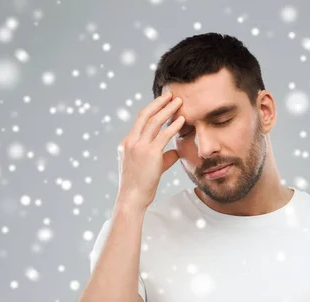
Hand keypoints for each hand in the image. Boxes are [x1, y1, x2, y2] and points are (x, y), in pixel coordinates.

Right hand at [115, 91, 184, 211]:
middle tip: (171, 94)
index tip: (162, 102)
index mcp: (126, 143)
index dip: (152, 109)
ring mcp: (138, 146)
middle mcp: (130, 141)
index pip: (140, 121)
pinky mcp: (149, 153)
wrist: (132, 198)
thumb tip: (175, 151)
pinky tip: (182, 120)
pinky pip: (163, 135)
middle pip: (145, 115)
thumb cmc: (140, 186)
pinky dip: (173, 126)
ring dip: (168, 110)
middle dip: (159, 103)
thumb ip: (162, 157)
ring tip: (179, 102)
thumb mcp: (150, 168)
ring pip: (154, 121)